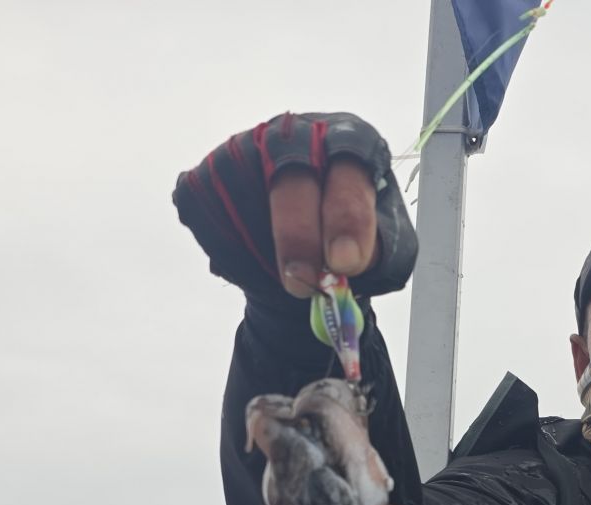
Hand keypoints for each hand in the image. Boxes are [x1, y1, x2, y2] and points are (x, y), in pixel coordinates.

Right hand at [173, 112, 418, 300]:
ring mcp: (247, 147)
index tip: (345, 264)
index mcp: (351, 142)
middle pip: (293, 172)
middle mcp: (297, 134)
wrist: (304, 259)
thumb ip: (376, 254)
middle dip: (297, 232)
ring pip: (245, 195)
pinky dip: (229, 247)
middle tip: (303, 281)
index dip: (346, 215)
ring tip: (281, 283)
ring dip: (261, 248)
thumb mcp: (383, 249)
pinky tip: (254, 261)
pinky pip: (210, 211)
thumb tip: (344, 266)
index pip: (350, 165)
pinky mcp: (207, 172)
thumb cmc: (349, 243)